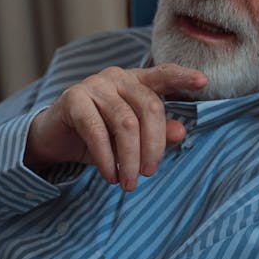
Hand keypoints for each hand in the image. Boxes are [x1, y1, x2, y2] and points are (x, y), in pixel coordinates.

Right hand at [24, 64, 207, 189]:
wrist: (55, 138)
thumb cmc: (100, 134)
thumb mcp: (131, 137)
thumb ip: (157, 132)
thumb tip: (182, 132)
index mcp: (136, 81)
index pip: (162, 75)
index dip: (182, 77)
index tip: (203, 82)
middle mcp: (117, 77)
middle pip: (149, 107)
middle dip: (153, 146)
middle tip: (149, 174)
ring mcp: (94, 85)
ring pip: (125, 122)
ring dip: (130, 158)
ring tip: (129, 183)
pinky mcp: (73, 99)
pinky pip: (96, 131)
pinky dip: (106, 158)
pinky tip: (110, 176)